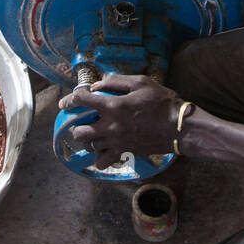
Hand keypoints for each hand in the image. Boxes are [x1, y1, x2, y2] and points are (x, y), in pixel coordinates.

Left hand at [58, 74, 183, 169]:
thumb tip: (96, 86)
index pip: (81, 101)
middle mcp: (111, 126)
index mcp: (113, 106)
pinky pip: (103, 162)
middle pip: (79, 131)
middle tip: (84, 121)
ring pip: (90, 146)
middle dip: (77, 126)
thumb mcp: (141, 82)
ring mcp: (117, 142)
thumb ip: (116, 81)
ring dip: (89, 140)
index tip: (65, 103)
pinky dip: (99, 158)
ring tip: (95, 134)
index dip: (69, 100)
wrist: (179, 127)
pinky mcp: (124, 152)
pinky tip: (104, 151)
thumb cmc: (162, 102)